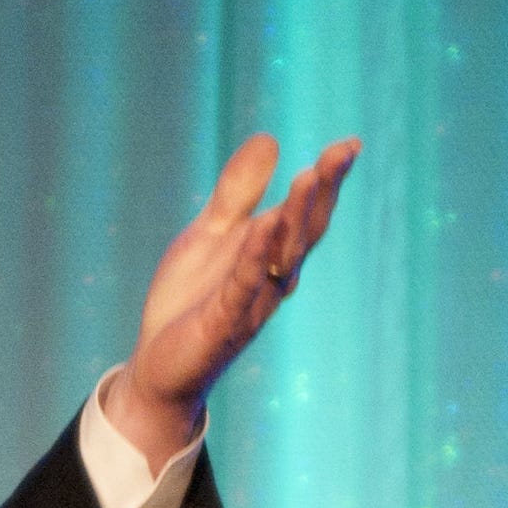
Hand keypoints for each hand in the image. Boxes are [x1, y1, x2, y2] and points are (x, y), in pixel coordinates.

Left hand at [100, 131, 360, 471]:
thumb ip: (237, 193)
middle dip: (323, 192)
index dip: (328, 181)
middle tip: (341, 153)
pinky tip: (263, 225)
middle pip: (305, 231)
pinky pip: (243, 286)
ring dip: (296, 217)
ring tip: (310, 175)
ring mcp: (251, 302)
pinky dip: (254, 256)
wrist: (157, 368)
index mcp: (270, 254)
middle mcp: (272, 278)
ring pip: (282, 256)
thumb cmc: (190, 301)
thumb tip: (270, 139)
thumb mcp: (210, 234)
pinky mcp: (223, 323)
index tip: (349, 145)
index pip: (305, 213)